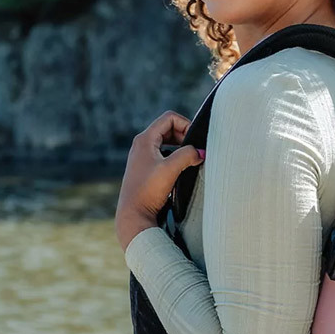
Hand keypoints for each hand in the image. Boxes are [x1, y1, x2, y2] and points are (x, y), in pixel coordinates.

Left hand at [115, 110, 203, 251]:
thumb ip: (188, 155)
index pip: (169, 118)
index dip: (185, 124)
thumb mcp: (171, 169)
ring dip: (180, 147)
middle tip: (194, 150)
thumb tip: (201, 152)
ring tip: (189, 160)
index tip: (194, 141)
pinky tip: (180, 170)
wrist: (133, 215)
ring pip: (166, 142)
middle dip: (184, 136)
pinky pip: (163, 154)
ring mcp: (142, 157)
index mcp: (145, 139)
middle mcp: (141, 145)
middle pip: (168, 128)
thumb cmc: (148, 191)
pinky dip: (174, 157)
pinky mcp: (145, 169)